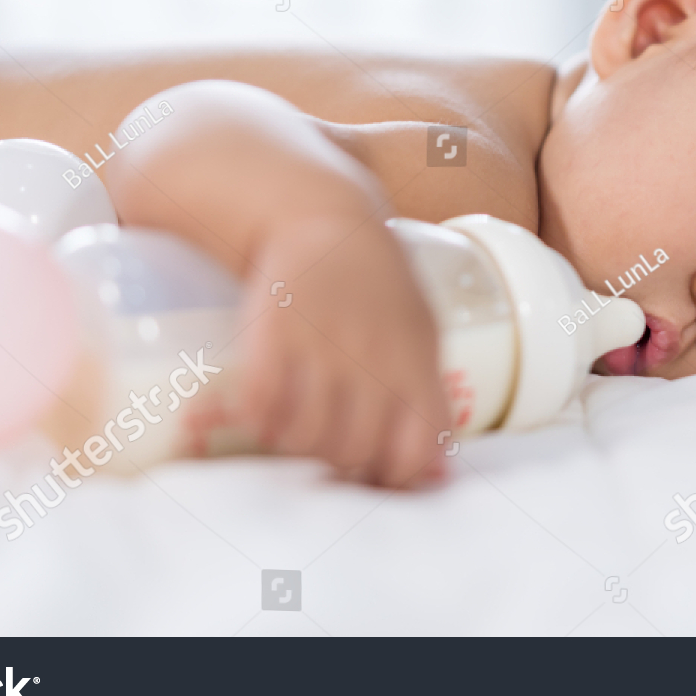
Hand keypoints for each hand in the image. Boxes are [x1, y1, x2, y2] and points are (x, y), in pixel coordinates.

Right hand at [234, 214, 449, 487]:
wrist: (322, 218)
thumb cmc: (377, 286)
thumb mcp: (421, 331)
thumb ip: (429, 397)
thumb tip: (436, 476)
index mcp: (414, 360)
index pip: (414, 449)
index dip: (396, 477)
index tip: (378, 474)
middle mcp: (370, 355)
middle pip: (353, 450)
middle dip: (339, 463)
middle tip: (327, 448)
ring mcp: (320, 343)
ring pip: (306, 436)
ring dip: (296, 445)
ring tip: (293, 433)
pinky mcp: (272, 329)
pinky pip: (262, 403)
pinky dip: (259, 421)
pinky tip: (262, 415)